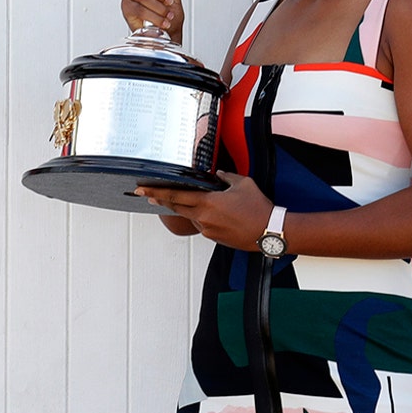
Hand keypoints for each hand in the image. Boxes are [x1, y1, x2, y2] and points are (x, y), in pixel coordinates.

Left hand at [135, 173, 272, 250]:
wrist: (269, 232)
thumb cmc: (258, 208)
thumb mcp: (243, 183)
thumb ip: (226, 176)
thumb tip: (219, 174)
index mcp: (208, 202)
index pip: (175, 196)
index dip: (156, 192)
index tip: (142, 190)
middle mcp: (204, 218)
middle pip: (177, 207)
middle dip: (162, 200)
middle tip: (150, 194)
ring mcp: (208, 230)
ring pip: (192, 216)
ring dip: (192, 209)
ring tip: (211, 203)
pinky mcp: (215, 238)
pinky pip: (204, 225)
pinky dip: (206, 217)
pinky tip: (222, 214)